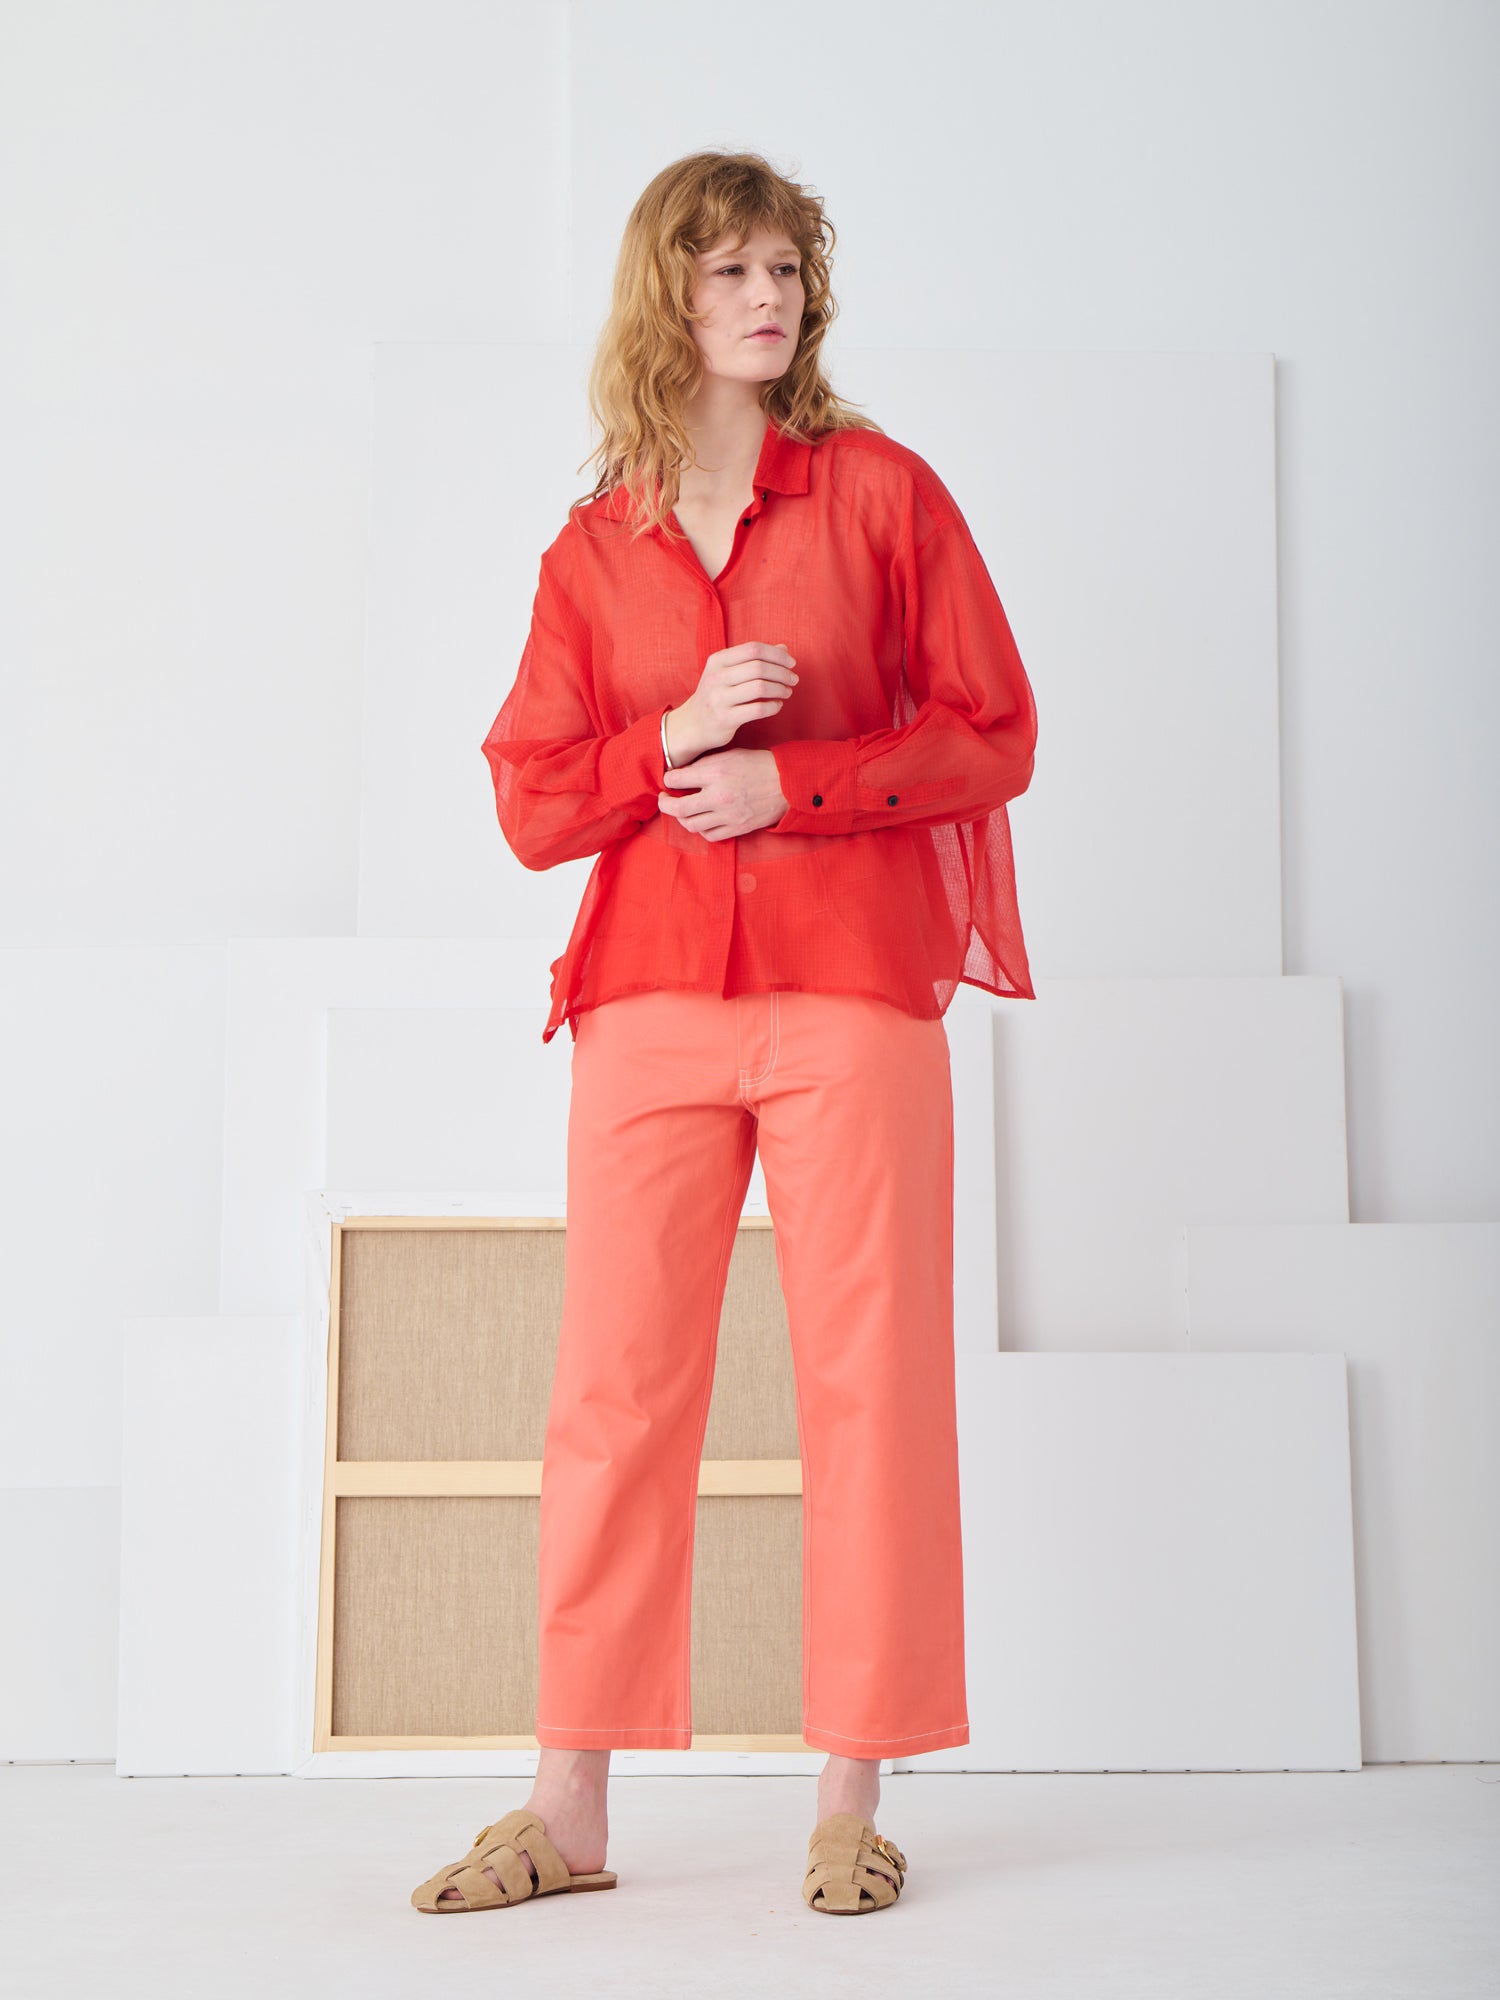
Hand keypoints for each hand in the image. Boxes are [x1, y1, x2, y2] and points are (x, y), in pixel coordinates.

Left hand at [659, 748, 788, 840]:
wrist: (787, 783)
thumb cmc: (759, 764)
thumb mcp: (730, 755)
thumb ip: (705, 765)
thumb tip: (682, 774)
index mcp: (716, 771)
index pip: (676, 779)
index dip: (668, 779)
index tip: (669, 780)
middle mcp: (718, 795)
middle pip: (677, 807)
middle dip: (665, 803)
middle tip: (665, 799)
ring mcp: (727, 814)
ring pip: (691, 824)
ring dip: (682, 818)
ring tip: (683, 810)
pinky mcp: (737, 827)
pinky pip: (709, 835)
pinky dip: (701, 829)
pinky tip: (702, 820)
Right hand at [665, 641, 798, 761]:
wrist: (692, 724)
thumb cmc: (717, 695)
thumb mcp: (729, 672)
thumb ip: (755, 659)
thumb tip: (784, 648)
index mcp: (718, 660)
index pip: (753, 649)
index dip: (777, 654)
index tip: (791, 663)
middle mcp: (716, 677)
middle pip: (759, 667)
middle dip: (782, 673)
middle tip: (794, 679)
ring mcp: (719, 698)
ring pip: (760, 688)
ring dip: (780, 689)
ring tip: (787, 692)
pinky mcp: (724, 719)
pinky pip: (757, 710)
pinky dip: (773, 707)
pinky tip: (777, 705)